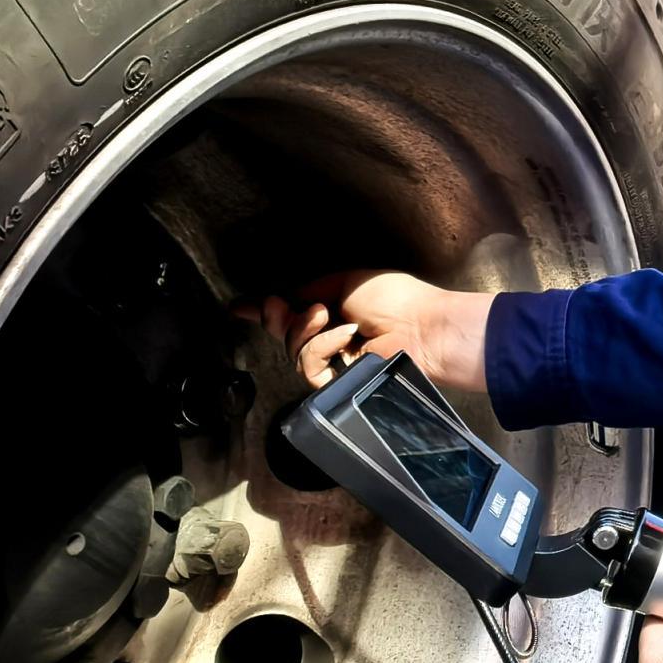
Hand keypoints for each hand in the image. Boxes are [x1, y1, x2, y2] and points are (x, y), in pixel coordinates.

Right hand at [256, 271, 494, 394]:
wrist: (424, 328)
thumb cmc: (396, 299)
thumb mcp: (346, 282)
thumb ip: (309, 290)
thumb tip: (282, 296)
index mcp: (334, 310)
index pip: (292, 313)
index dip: (263, 312)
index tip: (238, 308)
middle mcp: (331, 336)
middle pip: (283, 333)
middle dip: (275, 316)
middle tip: (278, 304)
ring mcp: (335, 360)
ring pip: (292, 350)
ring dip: (304, 328)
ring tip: (327, 315)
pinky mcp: (339, 381)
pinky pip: (309, 365)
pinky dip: (322, 346)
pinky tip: (344, 337)